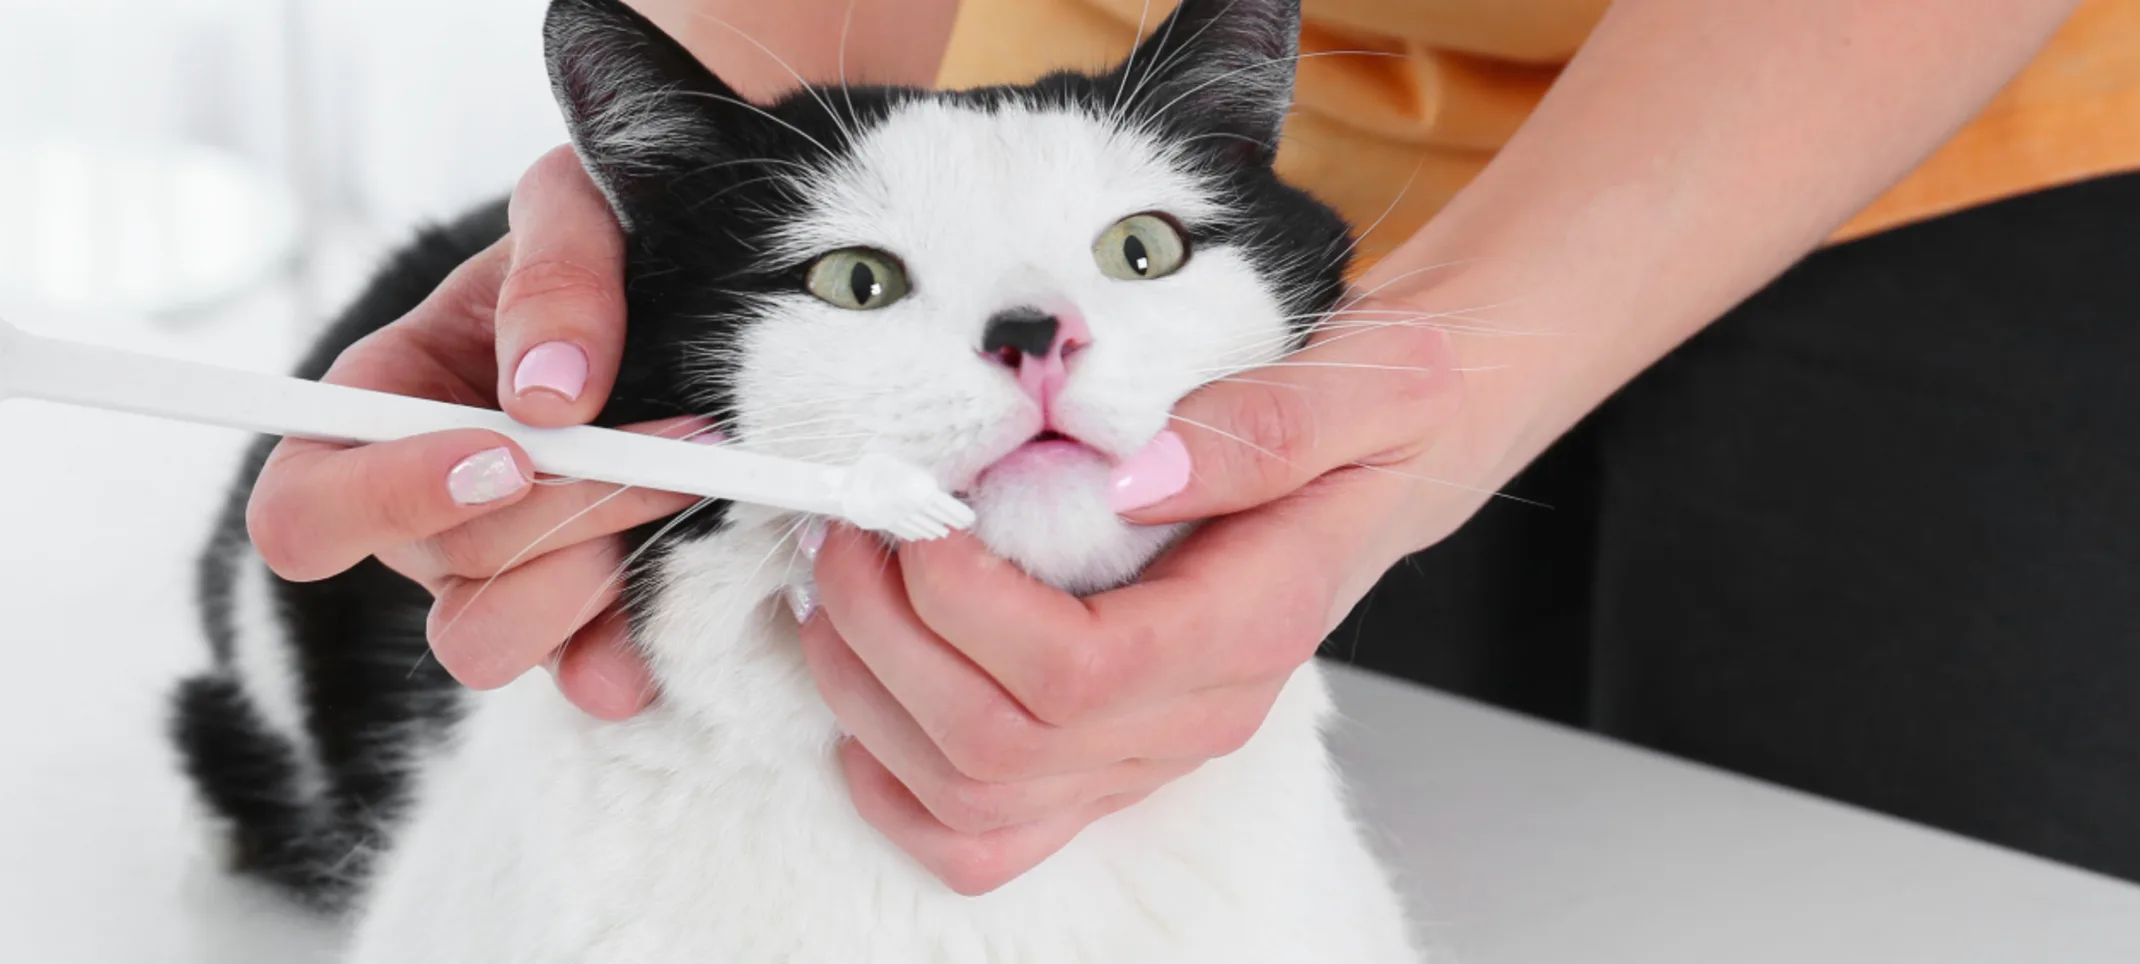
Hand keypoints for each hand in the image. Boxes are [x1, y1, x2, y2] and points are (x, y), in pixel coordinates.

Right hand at [246, 146, 664, 719]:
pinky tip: (696, 599)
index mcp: (377, 420)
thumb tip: (553, 395)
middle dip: (563, 516)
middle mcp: (423, 521)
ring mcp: (501, 582)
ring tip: (684, 500)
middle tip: (673, 452)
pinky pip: (584, 678)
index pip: (303, 514)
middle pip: (444, 576)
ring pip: (492, 644)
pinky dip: (636, 652)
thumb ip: (557, 273)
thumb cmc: (601, 250)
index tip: (508, 452)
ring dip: (593, 586)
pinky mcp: (583, 621)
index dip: (390, 500)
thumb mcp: (579, 210)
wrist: (690, 292)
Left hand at [798, 276, 1508, 894]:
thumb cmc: (1376, 425)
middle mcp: (1196, 715)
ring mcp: (1146, 751)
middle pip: (999, 747)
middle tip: (846, 530)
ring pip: (971, 799)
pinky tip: (868, 687)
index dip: (964, 604)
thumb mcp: (1374, 382)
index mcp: (1252, 628)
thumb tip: (1143, 474)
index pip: (1078, 673)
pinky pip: (984, 835)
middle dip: (885, 638)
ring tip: (834, 585)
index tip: (919, 514)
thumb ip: (1272, 422)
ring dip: (868, 698)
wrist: (1391, 469)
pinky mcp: (1104, 757)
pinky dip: (896, 782)